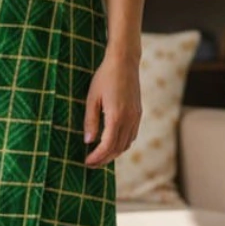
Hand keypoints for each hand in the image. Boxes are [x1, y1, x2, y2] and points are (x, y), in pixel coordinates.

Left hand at [83, 50, 141, 166]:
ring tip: (99, 156)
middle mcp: (129, 119)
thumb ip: (90, 121)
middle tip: (91, 163)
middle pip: (118, 149)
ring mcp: (136, 117)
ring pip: (126, 144)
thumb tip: (88, 141)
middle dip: (104, 159)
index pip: (107, 146)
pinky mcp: (138, 113)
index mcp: (116, 116)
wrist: (124, 62)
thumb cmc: (104, 77)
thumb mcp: (91, 98)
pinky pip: (132, 135)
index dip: (97, 157)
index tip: (86, 162)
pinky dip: (122, 144)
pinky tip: (112, 144)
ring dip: (113, 153)